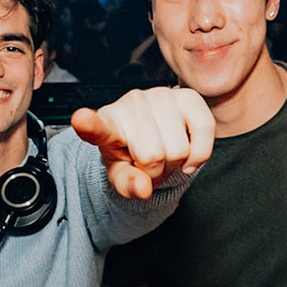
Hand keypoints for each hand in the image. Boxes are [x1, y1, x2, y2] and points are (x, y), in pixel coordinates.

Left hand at [70, 86, 215, 198]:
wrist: (153, 138)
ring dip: (177, 163)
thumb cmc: (132, 154)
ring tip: (165, 155)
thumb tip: (144, 190)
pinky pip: (204, 130)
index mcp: (107, 124)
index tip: (81, 120)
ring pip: (179, 149)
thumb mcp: (121, 174)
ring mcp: (160, 96)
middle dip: (156, 171)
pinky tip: (187, 152)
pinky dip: (200, 152)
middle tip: (150, 165)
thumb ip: (127, 184)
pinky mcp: (187, 96)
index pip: (96, 126)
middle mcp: (132, 103)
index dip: (89, 124)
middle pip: (153, 156)